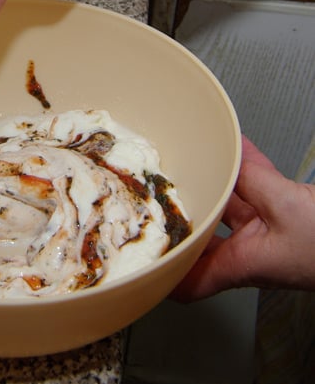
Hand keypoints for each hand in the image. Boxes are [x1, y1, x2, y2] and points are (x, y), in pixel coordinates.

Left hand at [173, 135, 314, 301]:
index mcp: (243, 265)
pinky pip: (256, 191)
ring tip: (191, 163)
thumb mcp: (287, 207)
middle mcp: (250, 253)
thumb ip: (252, 182)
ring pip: (228, 209)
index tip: (142, 257)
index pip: (189, 281)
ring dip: (214, 186)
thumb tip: (228, 160)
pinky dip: (246, 171)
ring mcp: (267, 233)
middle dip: (184, 216)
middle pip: (202, 238)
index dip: (164, 273)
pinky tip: (238, 150)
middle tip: (160, 196)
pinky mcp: (285, 216)